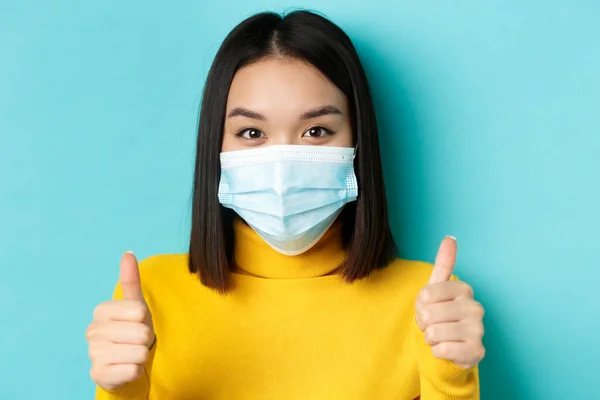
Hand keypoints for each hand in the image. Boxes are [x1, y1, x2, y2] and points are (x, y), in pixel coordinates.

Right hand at [86, 252, 154, 389]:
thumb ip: (131, 280)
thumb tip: (128, 253)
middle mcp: (92, 331)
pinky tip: (127, 367)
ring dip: (142, 355)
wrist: (124, 361)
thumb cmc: (132, 329)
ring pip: (139, 352)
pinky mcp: (99, 374)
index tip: (137, 323)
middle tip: (136, 341)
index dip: (145, 319)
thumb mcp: (135, 304)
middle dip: (145, 339)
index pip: (139, 311)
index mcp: (101, 310)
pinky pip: (133, 370)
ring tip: (132, 353)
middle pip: (141, 333)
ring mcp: (93, 354)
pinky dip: (136, 370)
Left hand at [415, 237, 484, 368]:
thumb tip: (450, 237)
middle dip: (424, 323)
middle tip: (433, 324)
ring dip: (430, 337)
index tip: (429, 307)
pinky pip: (441, 350)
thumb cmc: (440, 315)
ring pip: (434, 332)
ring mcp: (478, 330)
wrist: (449, 347)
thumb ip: (443, 263)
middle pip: (429, 314)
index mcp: (463, 289)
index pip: (426, 294)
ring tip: (439, 336)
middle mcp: (475, 307)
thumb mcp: (436, 288)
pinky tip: (446, 349)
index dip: (420, 305)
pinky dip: (437, 351)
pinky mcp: (476, 352)